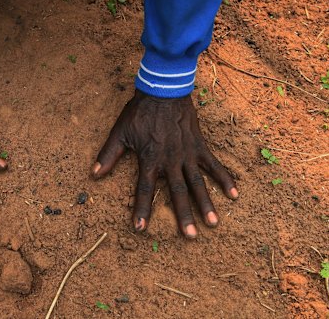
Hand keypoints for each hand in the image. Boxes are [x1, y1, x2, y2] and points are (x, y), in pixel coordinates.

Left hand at [92, 89, 237, 237]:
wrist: (163, 91)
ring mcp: (187, 154)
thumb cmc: (139, 113)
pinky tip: (235, 194)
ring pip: (198, 183)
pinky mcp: (199, 146)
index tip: (140, 228)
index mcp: (149, 159)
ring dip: (206, 203)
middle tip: (191, 236)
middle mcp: (170, 160)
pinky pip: (214, 164)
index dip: (141, 209)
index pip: (144, 189)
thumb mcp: (120, 133)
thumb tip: (94, 174)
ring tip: (214, 223)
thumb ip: (108, 155)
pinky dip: (225, 178)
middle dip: (184, 215)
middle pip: (177, 192)